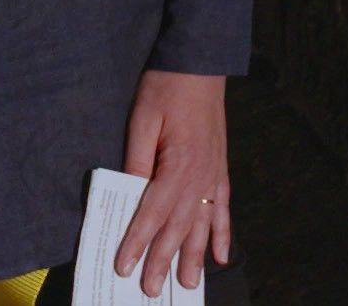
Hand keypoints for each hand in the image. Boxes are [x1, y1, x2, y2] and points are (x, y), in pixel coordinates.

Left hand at [113, 70, 229, 296]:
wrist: (200, 64)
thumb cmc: (167, 88)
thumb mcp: (143, 120)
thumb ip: (137, 160)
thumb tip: (129, 193)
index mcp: (177, 165)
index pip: (152, 212)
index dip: (137, 241)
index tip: (124, 265)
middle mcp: (200, 177)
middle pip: (178, 227)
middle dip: (163, 259)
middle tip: (151, 289)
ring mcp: (214, 175)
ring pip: (202, 225)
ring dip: (193, 256)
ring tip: (187, 283)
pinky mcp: (221, 169)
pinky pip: (223, 209)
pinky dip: (223, 234)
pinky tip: (222, 255)